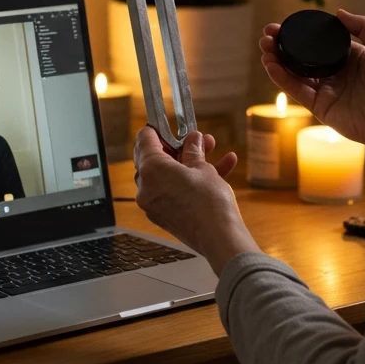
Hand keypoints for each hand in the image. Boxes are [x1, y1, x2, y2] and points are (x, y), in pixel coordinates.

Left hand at [132, 128, 258, 274]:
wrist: (219, 238)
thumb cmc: (209, 203)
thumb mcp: (203, 167)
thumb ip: (193, 150)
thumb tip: (192, 140)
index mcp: (151, 169)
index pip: (144, 140)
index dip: (158, 129)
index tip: (168, 125)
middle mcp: (146, 187)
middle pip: (155, 158)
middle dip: (179, 147)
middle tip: (197, 141)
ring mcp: (154, 204)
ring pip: (168, 175)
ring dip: (190, 162)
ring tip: (213, 151)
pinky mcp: (165, 216)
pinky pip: (174, 191)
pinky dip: (191, 181)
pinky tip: (219, 170)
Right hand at [261, 9, 364, 181]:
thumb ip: (363, 26)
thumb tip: (338, 13)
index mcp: (349, 58)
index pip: (319, 43)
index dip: (301, 34)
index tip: (284, 25)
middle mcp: (335, 73)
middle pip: (302, 57)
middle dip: (282, 45)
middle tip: (267, 35)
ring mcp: (325, 90)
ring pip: (294, 73)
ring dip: (277, 61)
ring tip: (264, 48)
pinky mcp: (318, 107)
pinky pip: (296, 90)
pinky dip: (282, 78)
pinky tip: (271, 66)